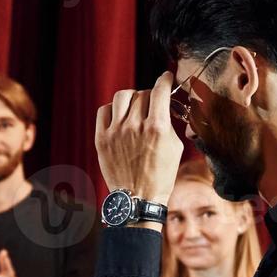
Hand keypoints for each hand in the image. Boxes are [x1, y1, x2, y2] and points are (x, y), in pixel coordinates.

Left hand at [96, 71, 184, 205]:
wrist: (138, 198)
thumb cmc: (161, 175)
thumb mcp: (175, 147)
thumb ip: (169, 123)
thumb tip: (166, 106)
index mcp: (156, 127)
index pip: (160, 90)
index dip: (164, 80)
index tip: (166, 77)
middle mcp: (135, 126)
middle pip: (142, 94)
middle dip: (150, 96)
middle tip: (152, 105)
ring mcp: (116, 132)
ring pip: (122, 96)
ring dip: (131, 98)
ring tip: (135, 107)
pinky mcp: (101, 138)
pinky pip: (104, 110)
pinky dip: (113, 109)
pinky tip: (119, 117)